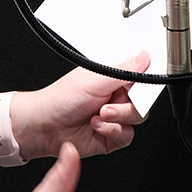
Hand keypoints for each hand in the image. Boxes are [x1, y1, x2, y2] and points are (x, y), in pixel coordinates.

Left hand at [11, 51, 150, 159]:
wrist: (44, 126)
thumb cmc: (61, 98)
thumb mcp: (94, 78)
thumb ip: (124, 70)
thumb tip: (145, 56)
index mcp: (114, 76)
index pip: (141, 74)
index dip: (147, 78)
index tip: (145, 82)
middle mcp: (116, 95)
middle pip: (144, 100)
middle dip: (130, 104)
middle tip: (113, 102)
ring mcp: (115, 116)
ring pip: (138, 118)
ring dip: (119, 117)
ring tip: (100, 114)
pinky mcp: (112, 135)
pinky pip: (127, 135)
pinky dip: (113, 131)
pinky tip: (97, 126)